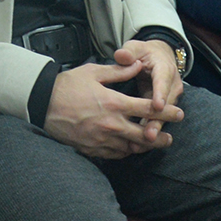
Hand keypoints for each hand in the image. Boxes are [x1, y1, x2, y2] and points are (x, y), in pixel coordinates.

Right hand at [44, 51, 183, 157]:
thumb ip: (119, 71)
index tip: (178, 113)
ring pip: (131, 148)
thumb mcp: (94, 72)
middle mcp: (111, 124)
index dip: (167, 111)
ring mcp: (102, 139)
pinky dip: (125, 152)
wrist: (42, 104)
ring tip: (153, 145)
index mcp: (114, 103)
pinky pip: (115, 154)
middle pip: (145, 134)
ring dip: (145, 147)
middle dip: (161, 136)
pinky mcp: (92, 149)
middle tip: (170, 137)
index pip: (148, 108)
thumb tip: (138, 65)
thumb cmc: (67, 86)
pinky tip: (129, 148)